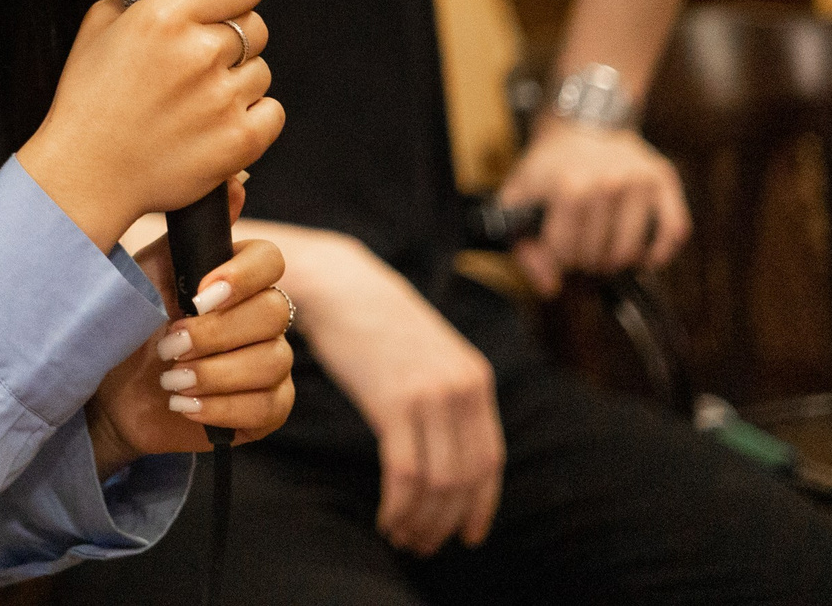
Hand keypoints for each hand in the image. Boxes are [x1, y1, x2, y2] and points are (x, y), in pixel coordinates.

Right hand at [17, 0, 283, 248]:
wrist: (84, 176)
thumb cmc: (88, 99)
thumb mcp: (100, 27)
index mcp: (164, 14)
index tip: (227, 5)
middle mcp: (198, 52)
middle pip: (256, 27)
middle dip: (234, 40)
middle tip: (202, 62)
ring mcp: (221, 98)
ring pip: (261, 71)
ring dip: (237, 81)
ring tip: (197, 100)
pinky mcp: (239, 141)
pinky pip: (272, 111)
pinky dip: (253, 116)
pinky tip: (219, 122)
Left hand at [87, 233, 293, 474]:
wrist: (105, 391)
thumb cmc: (127, 325)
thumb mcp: (148, 272)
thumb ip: (189, 233)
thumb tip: (237, 181)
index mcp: (236, 275)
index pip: (270, 260)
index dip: (241, 277)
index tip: (198, 295)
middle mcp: (263, 315)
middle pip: (274, 313)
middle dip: (216, 334)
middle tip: (168, 345)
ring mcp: (270, 363)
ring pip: (271, 362)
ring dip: (213, 374)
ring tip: (169, 380)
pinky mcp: (267, 409)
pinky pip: (268, 407)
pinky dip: (220, 408)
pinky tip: (182, 405)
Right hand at [285, 227, 501, 555]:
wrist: (340, 286)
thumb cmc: (376, 323)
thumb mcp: (430, 356)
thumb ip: (449, 398)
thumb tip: (451, 457)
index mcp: (476, 379)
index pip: (491, 461)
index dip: (482, 507)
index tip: (469, 536)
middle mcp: (462, 389)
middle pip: (465, 479)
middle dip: (445, 523)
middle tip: (423, 545)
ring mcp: (430, 395)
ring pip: (437, 483)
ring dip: (420, 521)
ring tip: (402, 536)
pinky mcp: (394, 402)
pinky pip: (405, 473)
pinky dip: (399, 506)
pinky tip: (387, 518)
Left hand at [495, 119, 691, 297]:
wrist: (582, 125)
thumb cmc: (550, 166)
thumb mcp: (519, 196)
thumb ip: (524, 245)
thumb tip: (549, 287)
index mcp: (570, 186)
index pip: (565, 252)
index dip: (557, 260)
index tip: (556, 250)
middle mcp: (609, 182)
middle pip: (598, 256)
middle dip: (584, 260)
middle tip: (580, 248)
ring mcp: (640, 181)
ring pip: (632, 252)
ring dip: (615, 260)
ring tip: (603, 248)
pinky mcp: (664, 180)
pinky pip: (673, 232)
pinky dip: (658, 252)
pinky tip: (640, 253)